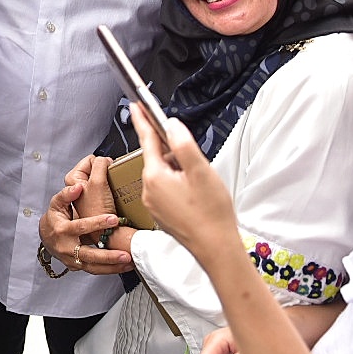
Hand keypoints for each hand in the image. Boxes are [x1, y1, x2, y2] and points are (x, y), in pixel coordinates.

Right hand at [37, 158, 131, 274]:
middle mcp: (67, 247)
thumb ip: (67, 194)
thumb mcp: (56, 203)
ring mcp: (71, 259)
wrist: (45, 236)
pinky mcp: (77, 267)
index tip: (114, 220)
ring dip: (112, 267)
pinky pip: (94, 270)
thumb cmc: (54, 218)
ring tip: (129, 262)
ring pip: (93, 267)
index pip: (81, 227)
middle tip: (125, 254)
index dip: (97, 223)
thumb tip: (78, 187)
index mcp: (63, 230)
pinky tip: (123, 266)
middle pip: (88, 254)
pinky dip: (109, 270)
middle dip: (108, 256)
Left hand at [131, 103, 238, 265]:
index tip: (136, 105)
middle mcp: (149, 191)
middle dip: (174, 153)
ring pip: (163, 175)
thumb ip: (183, 144)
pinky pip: (165, 190)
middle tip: (196, 162)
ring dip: (178, 171)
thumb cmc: (211, 213)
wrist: (216, 249)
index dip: (143, 120)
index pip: (147, 140)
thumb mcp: (200, 170)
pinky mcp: (162, 215)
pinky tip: (194, 194)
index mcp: (155, 177)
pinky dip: (178, 185)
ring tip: (200, 183)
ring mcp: (154, 204)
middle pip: (157, 158)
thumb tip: (170, 125)